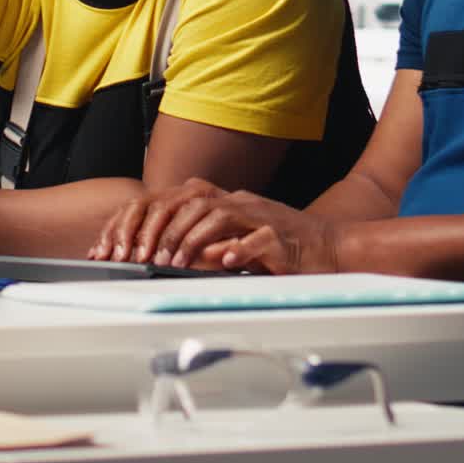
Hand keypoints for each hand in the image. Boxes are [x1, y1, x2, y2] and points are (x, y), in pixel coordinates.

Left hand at [87, 177, 337, 274]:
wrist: (330, 247)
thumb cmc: (284, 247)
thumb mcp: (239, 239)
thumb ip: (209, 241)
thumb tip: (172, 252)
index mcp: (230, 202)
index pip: (182, 199)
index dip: (154, 218)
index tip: (133, 244)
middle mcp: (242, 203)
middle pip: (195, 202)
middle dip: (166, 229)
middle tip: (146, 256)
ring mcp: (262, 217)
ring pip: (220, 215)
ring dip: (192, 239)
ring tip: (174, 263)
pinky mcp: (282, 237)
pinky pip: (257, 238)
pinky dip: (238, 248)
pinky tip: (224, 261)